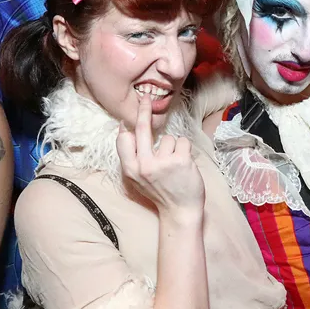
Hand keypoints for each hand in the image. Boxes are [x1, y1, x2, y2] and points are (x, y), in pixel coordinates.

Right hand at [117, 95, 204, 213]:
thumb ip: (132, 157)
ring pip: (168, 138)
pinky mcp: (180, 161)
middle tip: (146, 97)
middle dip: (143, 110)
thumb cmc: (160, 192)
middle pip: (141, 129)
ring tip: (175, 166)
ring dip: (173, 148)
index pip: (124, 140)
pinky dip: (185, 150)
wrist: (180, 211)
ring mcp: (162, 163)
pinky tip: (184, 164)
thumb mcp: (138, 178)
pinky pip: (182, 142)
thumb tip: (124, 129)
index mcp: (130, 170)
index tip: (127, 115)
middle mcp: (144, 165)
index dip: (126, 127)